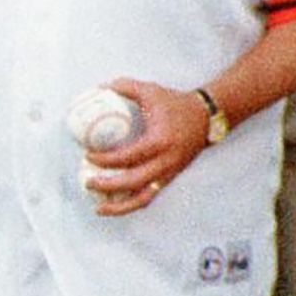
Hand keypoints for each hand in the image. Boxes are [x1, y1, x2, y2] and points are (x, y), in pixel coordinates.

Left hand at [81, 79, 208, 216]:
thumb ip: (124, 87)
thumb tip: (98, 89)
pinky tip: (114, 205)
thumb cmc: (177, 104)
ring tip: (99, 208)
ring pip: (143, 198)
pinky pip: (150, 196)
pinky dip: (131, 204)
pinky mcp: (170, 178)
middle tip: (88, 182)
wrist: (208, 116)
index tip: (88, 156)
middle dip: (108, 186)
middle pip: (133, 182)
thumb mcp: (150, 91)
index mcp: (160, 141)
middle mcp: (166, 161)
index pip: (128, 157)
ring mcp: (169, 172)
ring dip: (120, 207)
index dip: (105, 160)